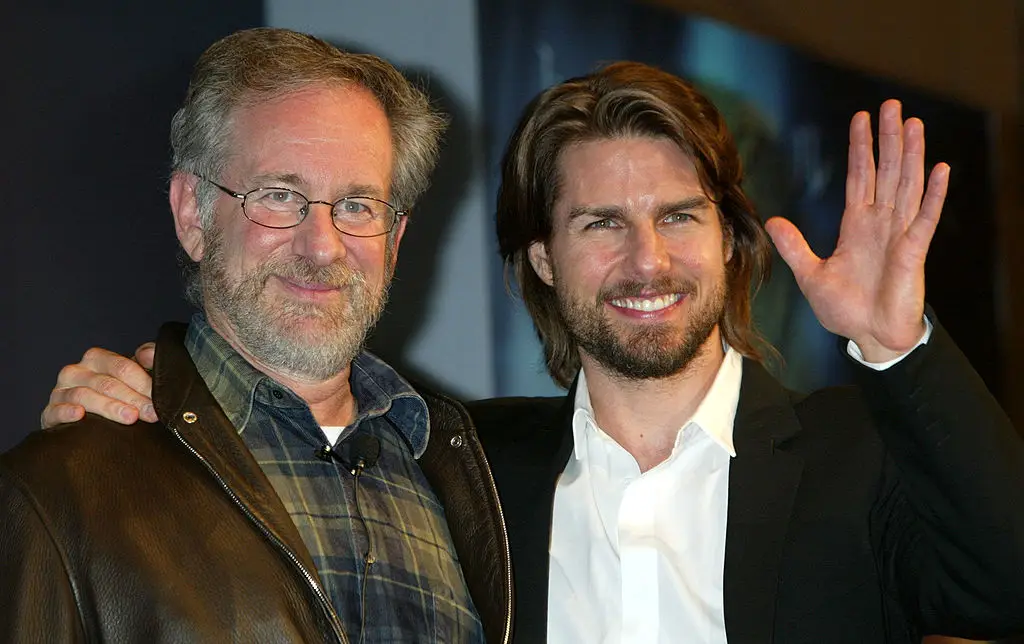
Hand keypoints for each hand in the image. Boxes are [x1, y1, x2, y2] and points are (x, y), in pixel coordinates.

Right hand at [41, 343, 156, 428]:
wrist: (90, 420)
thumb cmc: (118, 393)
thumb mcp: (134, 374)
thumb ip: (147, 360)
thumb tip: (150, 354)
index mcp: (97, 359)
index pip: (121, 367)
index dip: (142, 383)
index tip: (159, 398)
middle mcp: (76, 371)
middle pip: (106, 383)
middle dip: (133, 398)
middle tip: (151, 413)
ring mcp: (60, 391)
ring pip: (84, 396)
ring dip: (109, 407)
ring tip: (131, 417)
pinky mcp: (49, 412)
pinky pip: (55, 410)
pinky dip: (67, 411)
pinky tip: (80, 415)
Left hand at [765, 100, 948, 361]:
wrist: (869, 337)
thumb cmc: (846, 309)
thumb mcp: (811, 275)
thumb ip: (795, 247)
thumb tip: (774, 220)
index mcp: (857, 225)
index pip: (859, 177)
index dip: (860, 148)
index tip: (861, 118)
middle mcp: (881, 223)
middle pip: (886, 171)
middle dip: (887, 139)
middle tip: (890, 105)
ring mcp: (899, 235)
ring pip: (907, 186)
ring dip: (910, 155)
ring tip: (913, 124)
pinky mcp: (914, 252)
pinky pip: (926, 219)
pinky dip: (934, 195)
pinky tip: (940, 169)